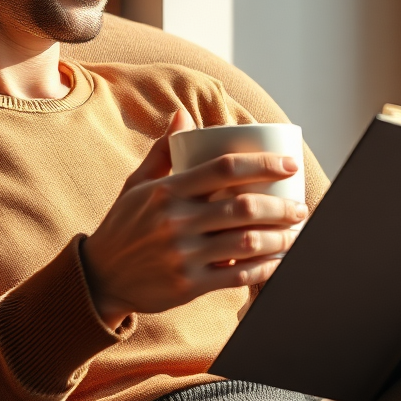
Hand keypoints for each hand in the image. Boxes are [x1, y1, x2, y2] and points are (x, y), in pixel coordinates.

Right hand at [82, 110, 306, 328]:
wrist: (101, 277)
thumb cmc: (124, 225)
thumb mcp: (136, 184)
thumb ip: (162, 151)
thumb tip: (183, 115)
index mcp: (166, 190)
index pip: (224, 168)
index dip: (263, 163)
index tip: (289, 164)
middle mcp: (175, 221)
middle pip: (243, 207)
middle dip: (281, 207)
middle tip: (299, 206)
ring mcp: (182, 255)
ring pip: (246, 243)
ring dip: (280, 238)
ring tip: (295, 233)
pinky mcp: (188, 285)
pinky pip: (237, 276)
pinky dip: (264, 269)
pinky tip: (277, 261)